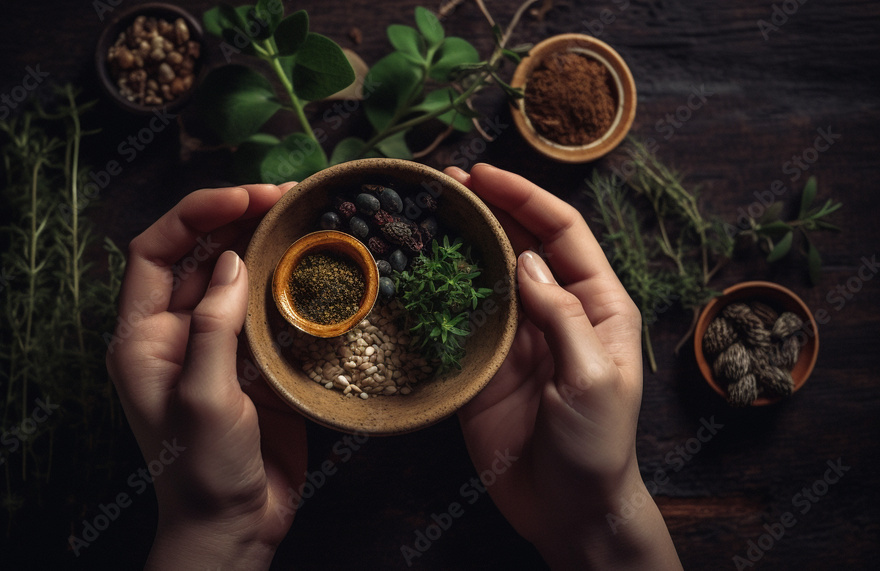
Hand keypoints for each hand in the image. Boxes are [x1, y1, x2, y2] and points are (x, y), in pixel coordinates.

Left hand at [106, 185, 306, 568]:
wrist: (233, 526)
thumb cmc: (202, 471)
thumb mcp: (202, 397)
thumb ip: (213, 326)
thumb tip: (231, 261)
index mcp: (143, 336)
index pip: (155, 250)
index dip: (195, 214)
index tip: (244, 196)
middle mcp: (176, 331)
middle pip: (199, 254)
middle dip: (238, 217)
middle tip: (287, 195)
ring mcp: (217, 345)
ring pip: (236, 276)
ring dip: (266, 244)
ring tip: (304, 217)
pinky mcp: (254, 362)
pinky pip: (267, 310)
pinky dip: (288, 284)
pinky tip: (315, 267)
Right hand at [446, 164, 680, 569]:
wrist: (567, 508)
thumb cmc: (597, 446)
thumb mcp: (592, 377)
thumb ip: (560, 315)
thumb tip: (524, 259)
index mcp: (596, 304)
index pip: (562, 232)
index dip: (524, 197)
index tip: (483, 175)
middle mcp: (555, 309)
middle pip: (519, 242)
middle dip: (486, 208)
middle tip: (442, 183)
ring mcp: (516, 336)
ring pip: (486, 274)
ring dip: (459, 242)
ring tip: (423, 213)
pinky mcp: (483, 364)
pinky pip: (460, 318)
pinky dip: (440, 291)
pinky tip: (416, 270)